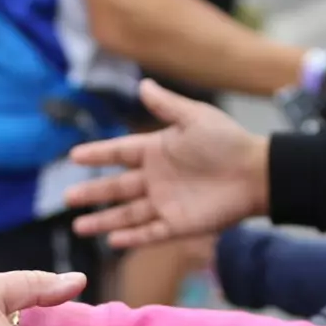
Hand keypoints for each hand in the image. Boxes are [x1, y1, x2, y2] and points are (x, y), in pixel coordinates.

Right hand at [63, 79, 268, 247]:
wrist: (258, 173)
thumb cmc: (229, 142)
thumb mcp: (195, 117)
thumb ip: (167, 105)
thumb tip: (144, 84)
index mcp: (158, 151)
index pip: (120, 153)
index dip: (98, 154)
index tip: (74, 156)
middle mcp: (157, 179)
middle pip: (117, 188)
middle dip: (92, 193)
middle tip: (68, 197)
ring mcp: (166, 203)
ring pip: (127, 214)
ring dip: (104, 221)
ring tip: (79, 227)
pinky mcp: (179, 225)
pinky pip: (150, 233)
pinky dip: (132, 238)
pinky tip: (113, 241)